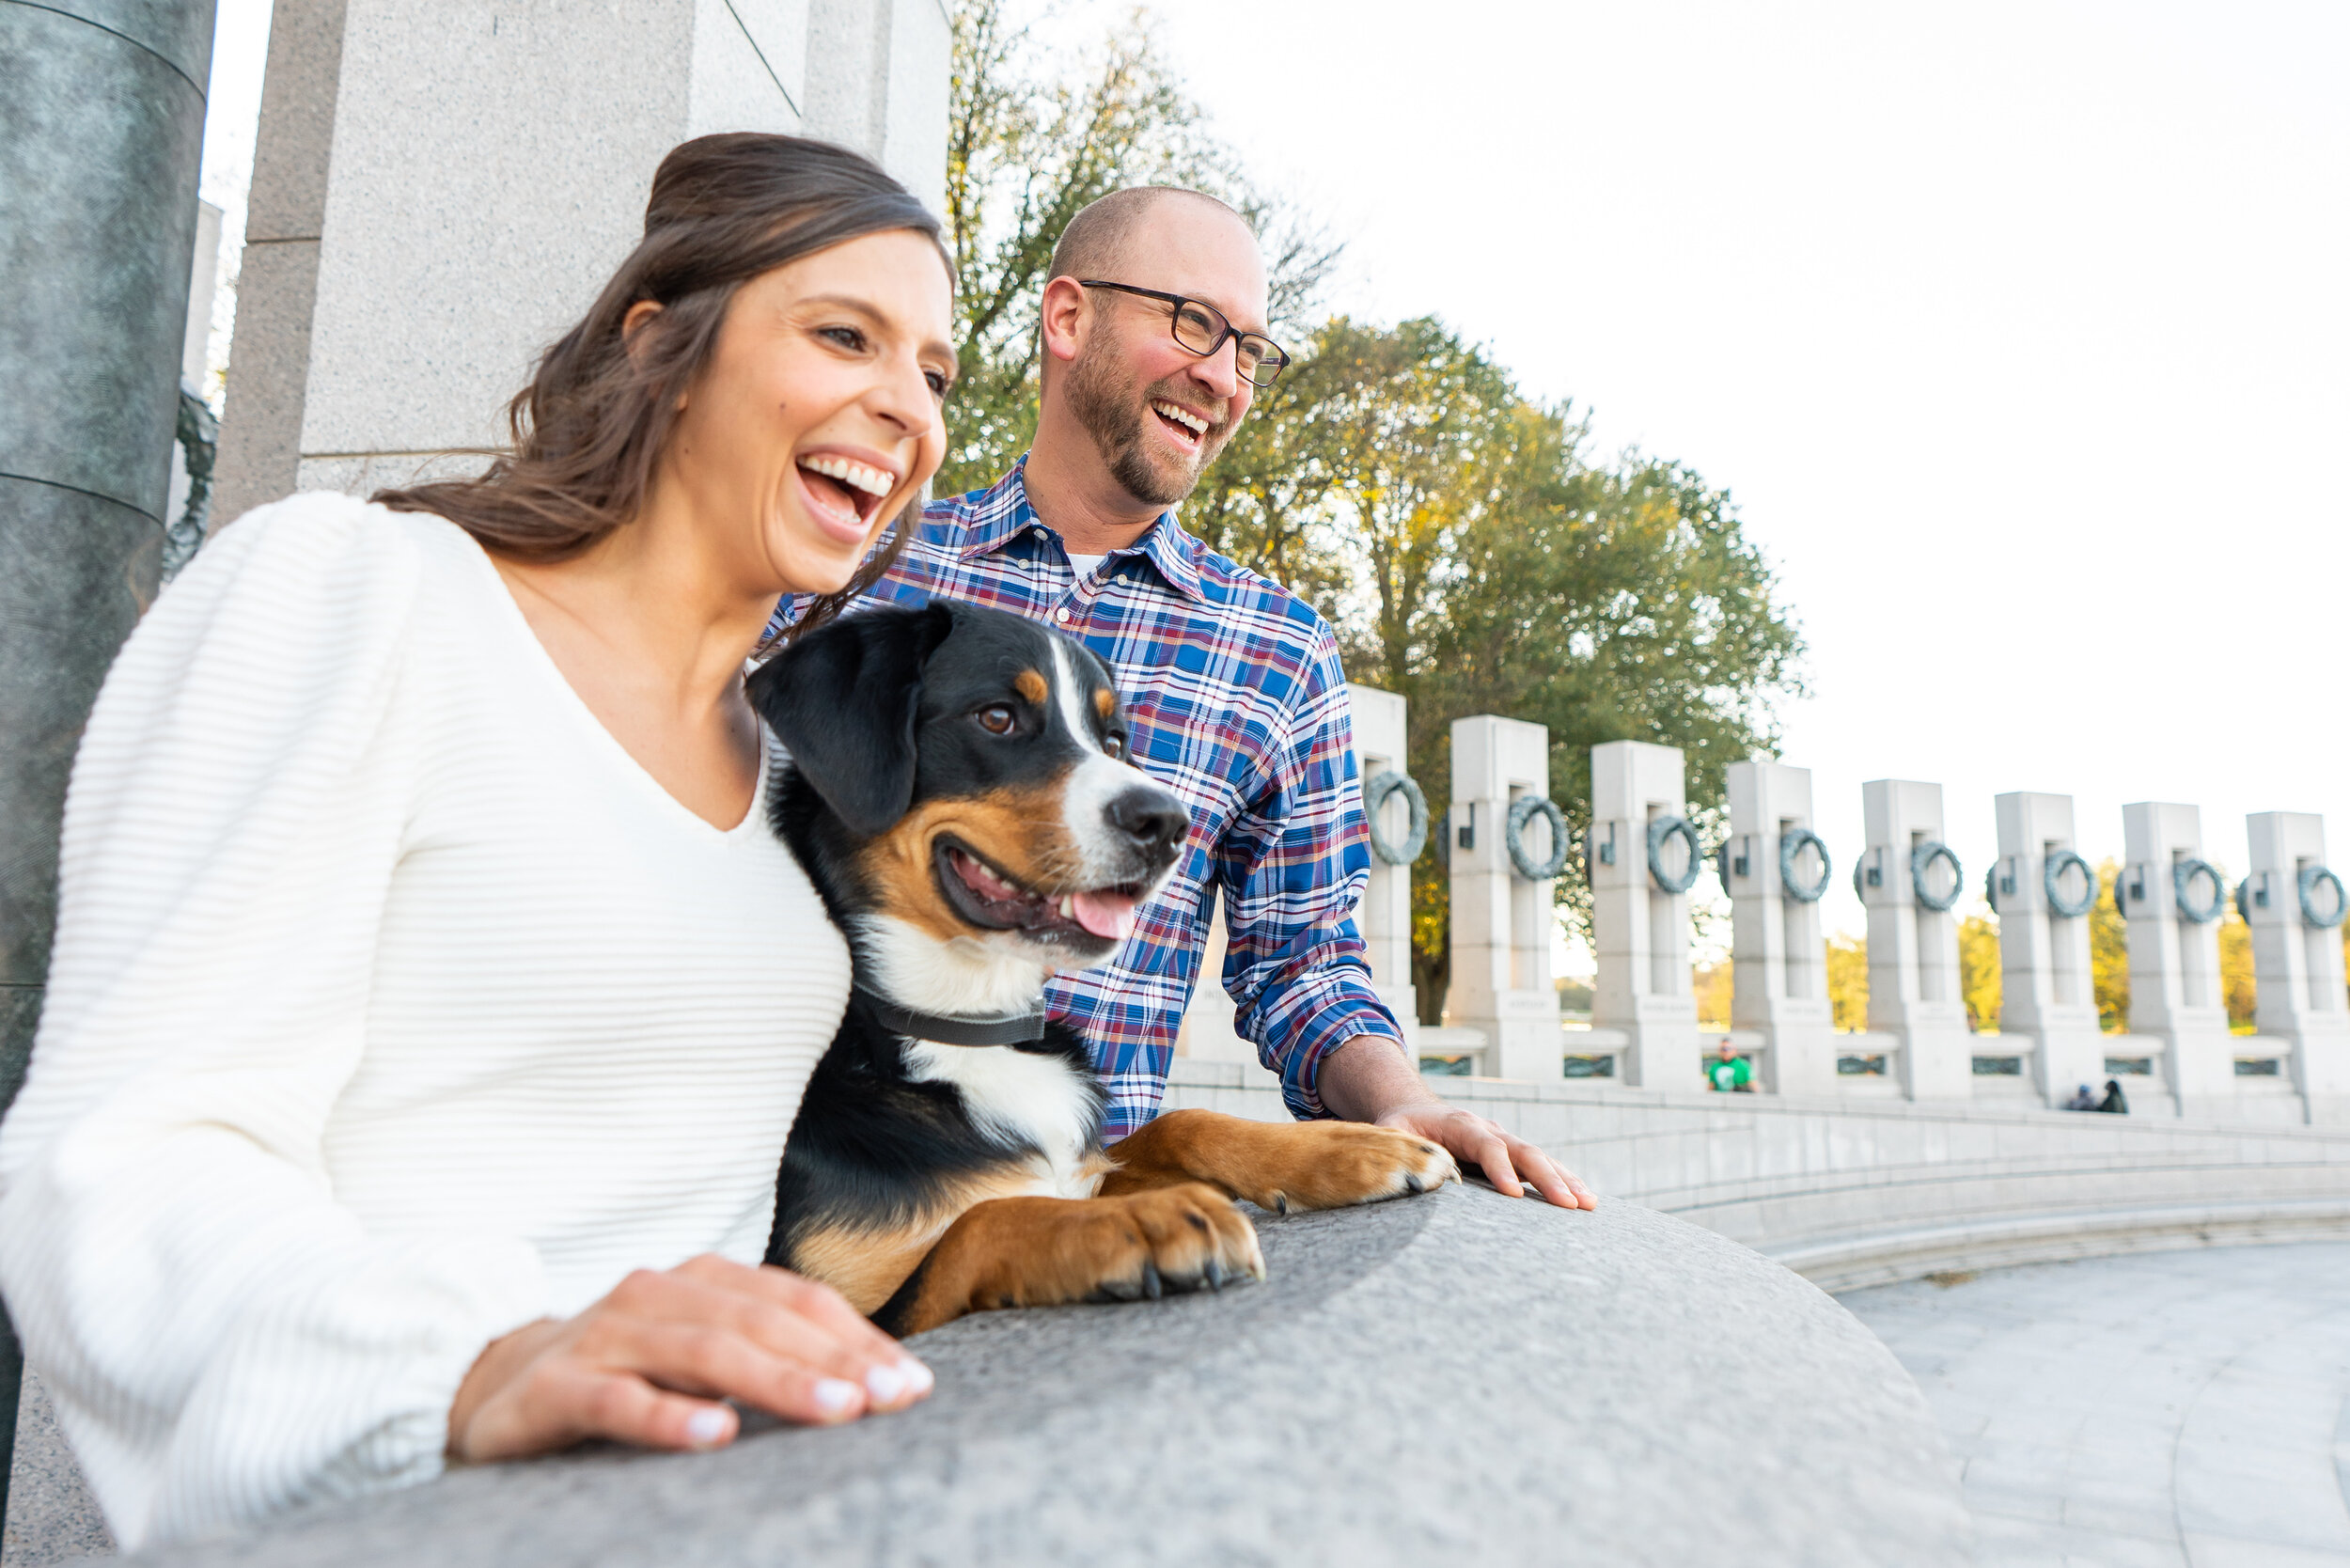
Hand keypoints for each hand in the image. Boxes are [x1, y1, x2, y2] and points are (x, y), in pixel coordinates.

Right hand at [447, 1253, 931, 1462]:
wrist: (491, 1386)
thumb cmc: (625, 1371)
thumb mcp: (699, 1353)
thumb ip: (769, 1355)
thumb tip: (875, 1382)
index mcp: (703, 1280)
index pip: (797, 1303)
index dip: (860, 1339)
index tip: (915, 1385)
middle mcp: (658, 1294)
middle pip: (761, 1322)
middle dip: (835, 1361)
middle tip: (890, 1401)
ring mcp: (604, 1335)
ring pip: (702, 1351)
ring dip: (775, 1381)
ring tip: (835, 1411)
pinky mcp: (554, 1387)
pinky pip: (618, 1398)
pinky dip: (668, 1415)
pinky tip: (715, 1435)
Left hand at [1373, 1103, 1597, 1209]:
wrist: (1415, 1111)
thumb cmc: (1401, 1128)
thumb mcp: (1391, 1135)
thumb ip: (1401, 1153)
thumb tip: (1414, 1178)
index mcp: (1460, 1123)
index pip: (1486, 1144)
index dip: (1501, 1168)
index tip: (1515, 1194)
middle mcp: (1489, 1128)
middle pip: (1524, 1150)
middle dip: (1548, 1178)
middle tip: (1569, 1205)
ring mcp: (1504, 1139)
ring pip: (1540, 1158)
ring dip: (1566, 1180)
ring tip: (1589, 1205)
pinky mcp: (1512, 1154)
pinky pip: (1541, 1166)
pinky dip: (1564, 1180)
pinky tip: (1585, 1200)